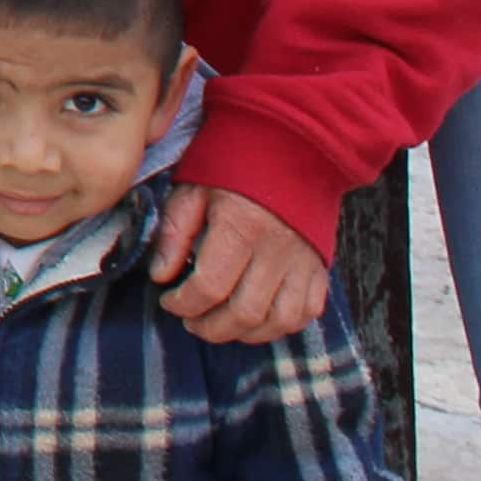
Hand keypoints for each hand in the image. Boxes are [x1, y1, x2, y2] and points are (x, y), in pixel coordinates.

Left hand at [151, 183, 332, 344]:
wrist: (291, 147)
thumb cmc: (234, 166)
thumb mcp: (192, 188)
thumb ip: (175, 232)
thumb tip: (160, 275)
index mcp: (241, 226)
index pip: (209, 286)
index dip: (182, 304)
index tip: (168, 301)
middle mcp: (277, 249)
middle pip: (244, 313)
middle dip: (209, 327)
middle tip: (190, 320)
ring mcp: (303, 262)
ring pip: (278, 321)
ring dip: (244, 333)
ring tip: (220, 324)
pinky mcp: (319, 268)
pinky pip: (306, 313)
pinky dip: (280, 326)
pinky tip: (256, 319)